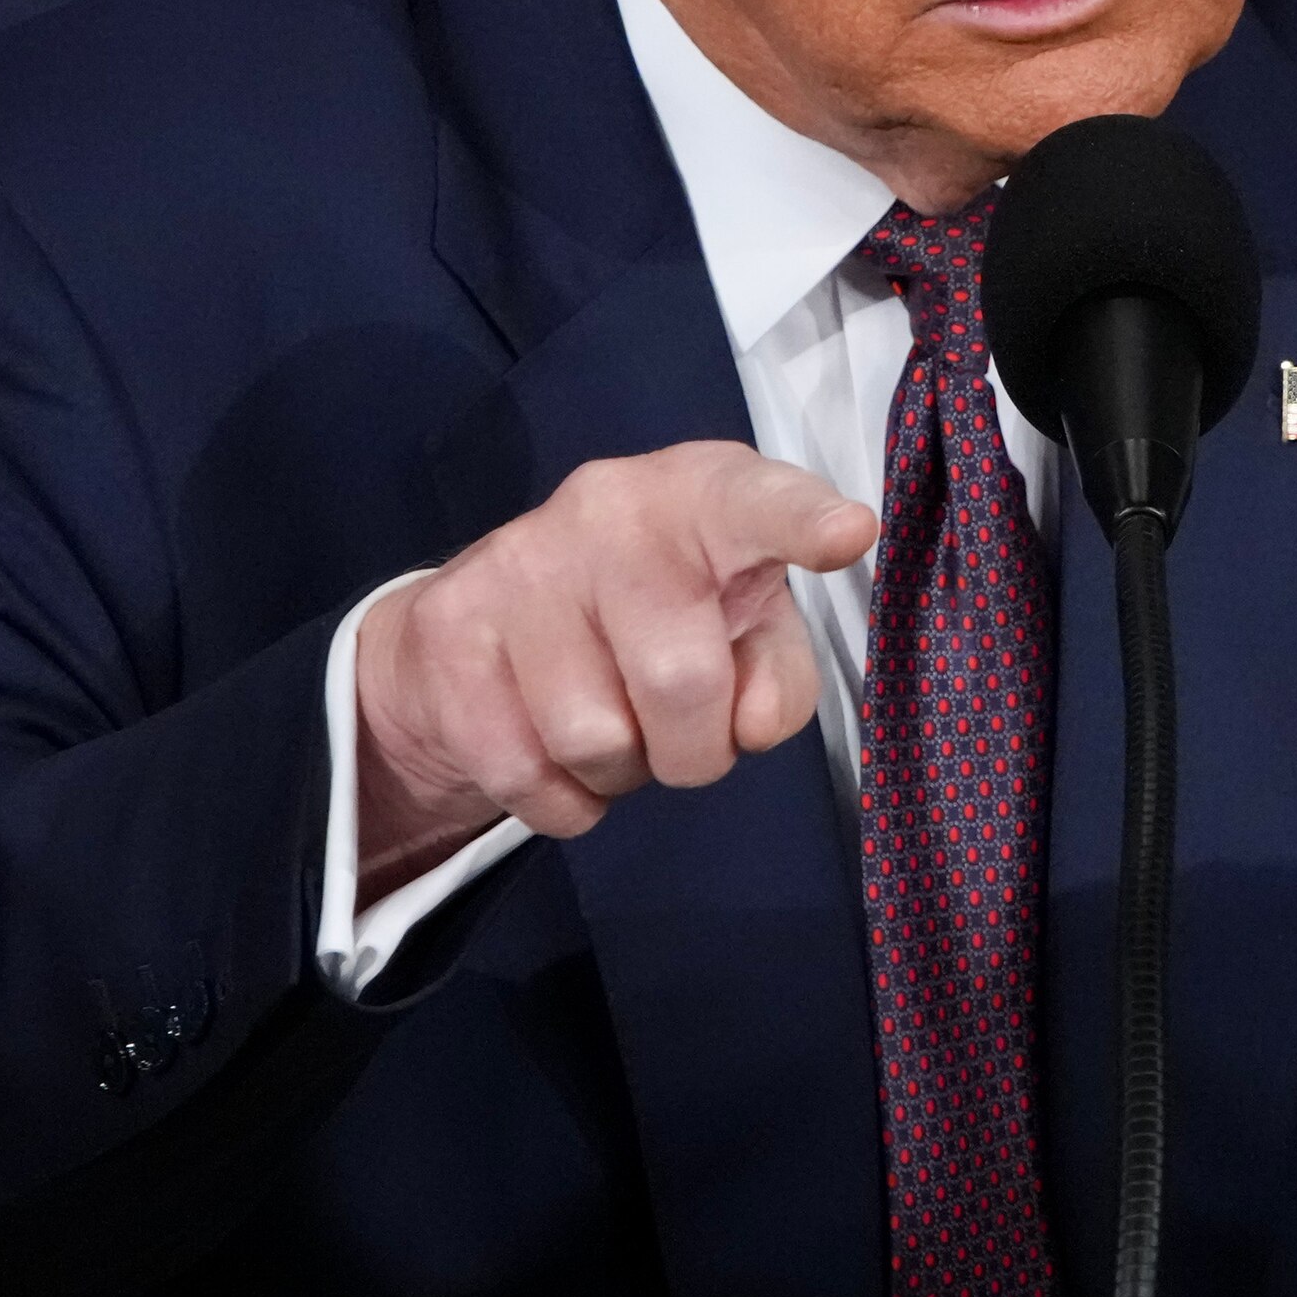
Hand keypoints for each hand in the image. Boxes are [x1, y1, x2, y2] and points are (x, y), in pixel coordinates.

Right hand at [351, 446, 880, 884]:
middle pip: (680, 681)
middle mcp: (605, 508)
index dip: (801, 520)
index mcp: (699, 496)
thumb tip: (752, 722)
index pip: (754, 502)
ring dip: (618, 770)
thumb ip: (777, 673)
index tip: (849, 533)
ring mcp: (516, 564)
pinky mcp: (448, 631)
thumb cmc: (652, 623)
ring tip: (608, 725)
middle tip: (680, 736)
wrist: (475, 629)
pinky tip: (553, 750)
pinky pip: (526, 775)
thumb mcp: (739, 631)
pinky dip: (559, 799)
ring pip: (595, 740)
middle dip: (694, 750)